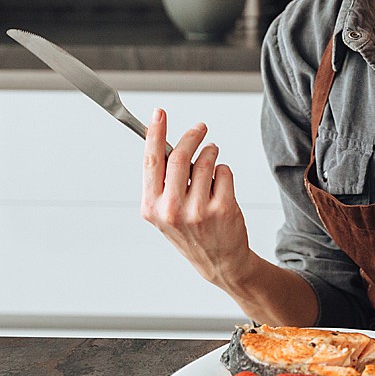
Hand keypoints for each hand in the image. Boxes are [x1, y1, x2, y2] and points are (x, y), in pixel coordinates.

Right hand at [140, 108, 252, 286]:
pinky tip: (221, 185)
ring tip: (212, 159)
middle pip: (180, 156)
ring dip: (211, 153)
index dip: (154, 133)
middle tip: (201, 129)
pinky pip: (224, 171)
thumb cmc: (191, 232)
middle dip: (192, 136)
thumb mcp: (165, 212)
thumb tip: (164, 142)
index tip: (159, 113)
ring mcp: (198, 210)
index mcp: (151, 207)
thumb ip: (162, 182)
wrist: (219, 262)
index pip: (151, 161)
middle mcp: (171, 210)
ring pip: (206, 161)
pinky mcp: (223, 209)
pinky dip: (223, 171)